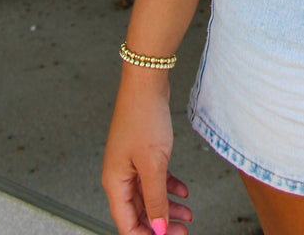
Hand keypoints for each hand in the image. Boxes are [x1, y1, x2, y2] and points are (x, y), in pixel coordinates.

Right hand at [102, 70, 191, 234]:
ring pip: (149, 196)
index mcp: (115, 183)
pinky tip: (183, 191)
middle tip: (183, 231)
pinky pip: (155, 178)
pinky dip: (169, 186)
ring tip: (188, 216)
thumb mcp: (154, 164)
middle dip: (160, 224)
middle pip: (139, 212)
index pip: (127, 224)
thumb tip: (157, 228)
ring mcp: (131, 164)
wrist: (146, 83)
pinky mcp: (143, 153)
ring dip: (168, 207)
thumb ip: (156, 198)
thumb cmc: (143, 118)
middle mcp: (120, 177)